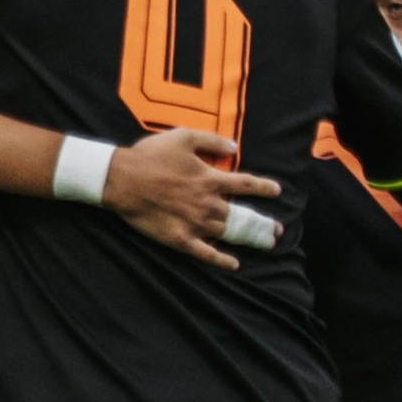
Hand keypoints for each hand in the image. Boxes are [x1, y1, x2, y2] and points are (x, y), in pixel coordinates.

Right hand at [101, 127, 280, 270]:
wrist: (124, 180)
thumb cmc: (151, 156)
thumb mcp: (184, 138)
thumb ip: (211, 141)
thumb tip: (233, 146)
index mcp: (210, 179)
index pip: (246, 184)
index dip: (264, 188)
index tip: (277, 191)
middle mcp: (208, 203)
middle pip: (243, 215)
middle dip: (263, 223)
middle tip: (277, 230)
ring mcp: (195, 224)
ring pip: (229, 233)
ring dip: (249, 239)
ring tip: (265, 244)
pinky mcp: (180, 239)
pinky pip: (206, 253)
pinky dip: (222, 259)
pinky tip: (234, 264)